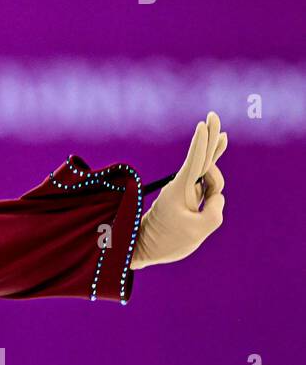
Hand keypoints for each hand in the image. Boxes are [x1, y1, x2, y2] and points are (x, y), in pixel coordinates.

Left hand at [130, 111, 226, 270]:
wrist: (146, 250)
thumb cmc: (170, 241)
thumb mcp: (201, 228)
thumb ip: (216, 208)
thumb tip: (217, 195)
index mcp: (181, 189)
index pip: (195, 161)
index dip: (201, 143)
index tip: (202, 124)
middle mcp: (182, 186)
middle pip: (201, 157)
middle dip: (210, 137)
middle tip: (213, 115)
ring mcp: (185, 191)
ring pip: (207, 176)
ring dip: (214, 175)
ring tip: (216, 153)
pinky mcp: (187, 199)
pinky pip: (204, 183)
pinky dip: (212, 174)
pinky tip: (214, 163)